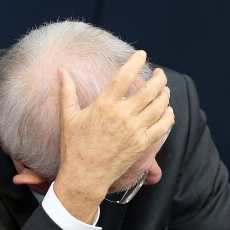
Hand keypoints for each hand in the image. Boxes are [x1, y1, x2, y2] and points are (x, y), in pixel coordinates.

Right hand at [55, 50, 173, 221]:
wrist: (84, 175)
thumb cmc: (74, 146)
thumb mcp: (68, 117)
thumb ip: (67, 91)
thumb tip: (61, 70)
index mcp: (104, 105)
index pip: (125, 76)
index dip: (135, 62)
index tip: (142, 54)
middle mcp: (122, 115)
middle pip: (149, 89)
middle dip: (158, 78)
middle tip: (159, 73)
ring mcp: (135, 130)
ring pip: (159, 105)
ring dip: (164, 94)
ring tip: (163, 89)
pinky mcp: (142, 144)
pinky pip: (163, 125)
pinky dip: (168, 115)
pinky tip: (166, 110)